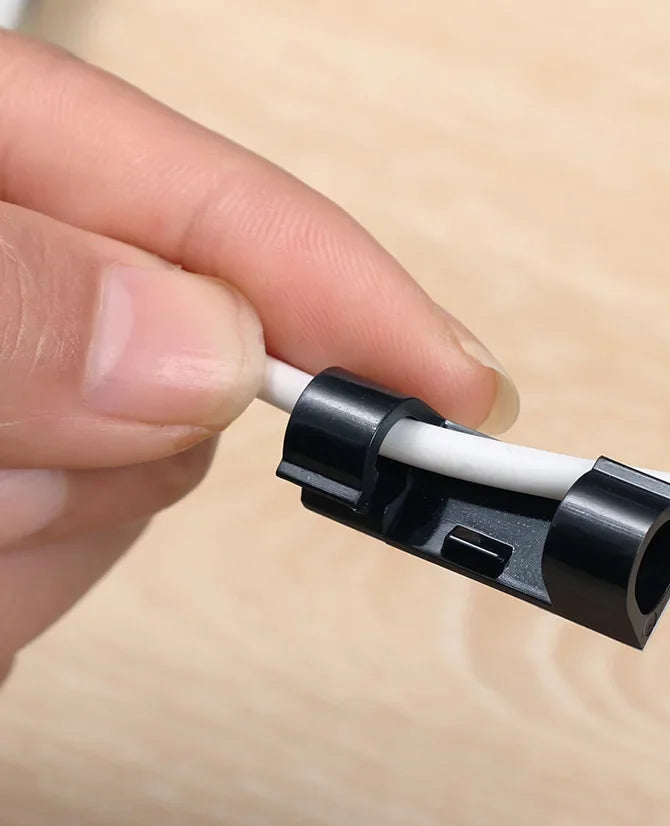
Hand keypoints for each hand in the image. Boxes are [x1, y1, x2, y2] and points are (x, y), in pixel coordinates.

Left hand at [0, 32, 517, 677]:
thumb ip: (12, 304)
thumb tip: (202, 350)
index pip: (207, 210)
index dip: (344, 292)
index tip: (456, 385)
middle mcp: (12, 301)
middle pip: (179, 361)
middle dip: (153, 439)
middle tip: (45, 476)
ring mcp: (7, 419)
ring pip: (126, 489)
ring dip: (64, 533)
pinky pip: (57, 575)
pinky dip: (21, 602)